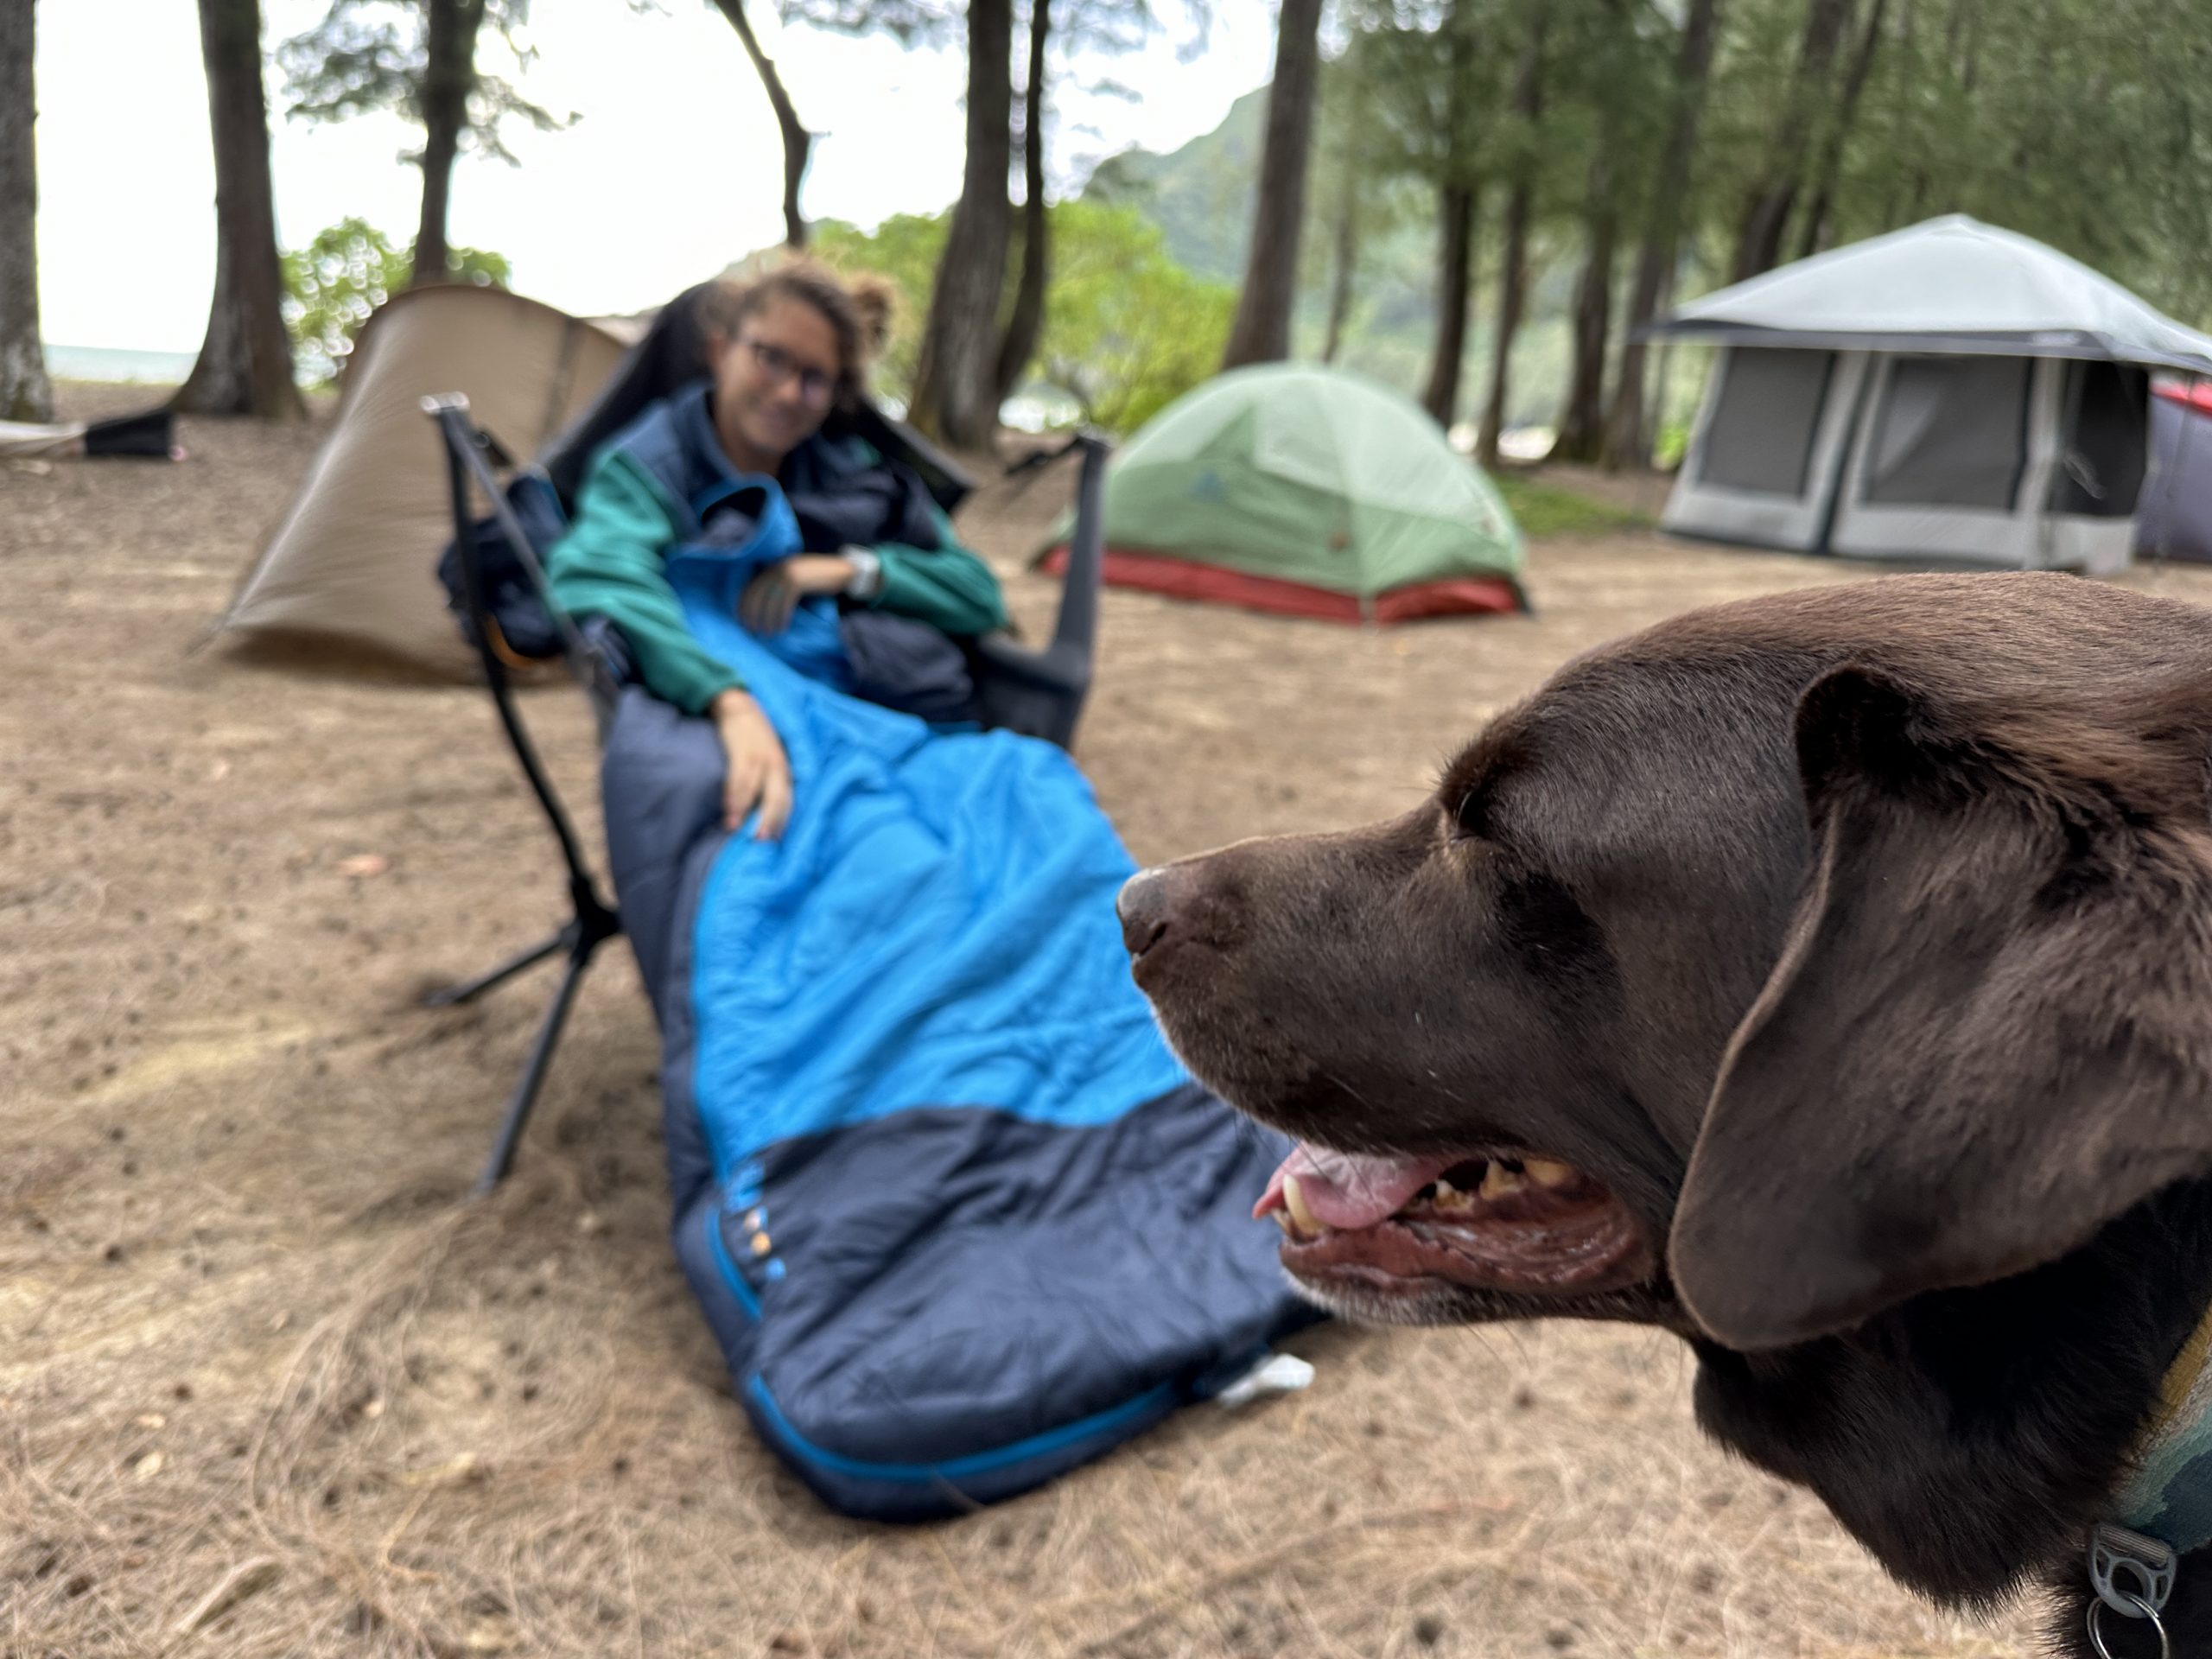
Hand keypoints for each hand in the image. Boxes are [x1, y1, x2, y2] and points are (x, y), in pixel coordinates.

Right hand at [708, 689, 792, 839]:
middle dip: (769, 820)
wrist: (740, 707)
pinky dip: (733, 794)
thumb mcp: (767, 759)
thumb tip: (756, 813)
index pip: (787, 800)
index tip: (773, 840)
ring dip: (744, 810)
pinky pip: (738, 776)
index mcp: (784, 770)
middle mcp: (777, 765)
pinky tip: (728, 808)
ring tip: (734, 829)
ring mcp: (761, 757)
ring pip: (754, 789)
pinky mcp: (743, 750)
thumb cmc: (753, 739)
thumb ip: (767, 782)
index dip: (781, 820)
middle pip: (776, 797)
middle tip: (760, 840)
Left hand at [738, 555, 855, 635]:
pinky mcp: (798, 581)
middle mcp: (776, 568)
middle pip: (757, 595)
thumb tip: (763, 608)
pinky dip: (781, 618)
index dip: (744, 605)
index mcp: (772, 567)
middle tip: (751, 631)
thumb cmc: (818, 579)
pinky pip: (784, 603)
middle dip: (752, 615)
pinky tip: (781, 628)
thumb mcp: (794, 579)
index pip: (751, 587)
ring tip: (767, 634)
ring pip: (770, 601)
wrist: (842, 571)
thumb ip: (779, 586)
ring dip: (767, 620)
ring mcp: (788, 573)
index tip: (742, 621)